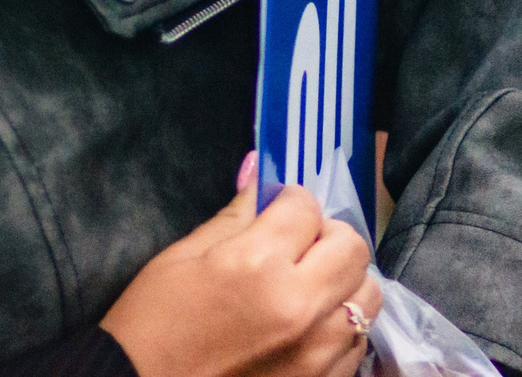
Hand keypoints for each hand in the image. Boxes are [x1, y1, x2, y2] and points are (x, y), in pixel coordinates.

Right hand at [101, 153, 382, 376]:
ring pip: (367, 296)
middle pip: (352, 246)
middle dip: (327, 234)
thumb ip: (234, 215)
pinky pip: (357, 342)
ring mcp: (318, 352)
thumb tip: (260, 169)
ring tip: (308, 287)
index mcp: (257, 265)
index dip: (289, 201)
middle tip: (298, 244)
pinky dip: (340, 326)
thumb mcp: (182, 257)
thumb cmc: (154, 322)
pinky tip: (307, 326)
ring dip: (342, 281)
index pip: (305, 207)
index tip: (276, 210)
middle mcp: (300, 306)